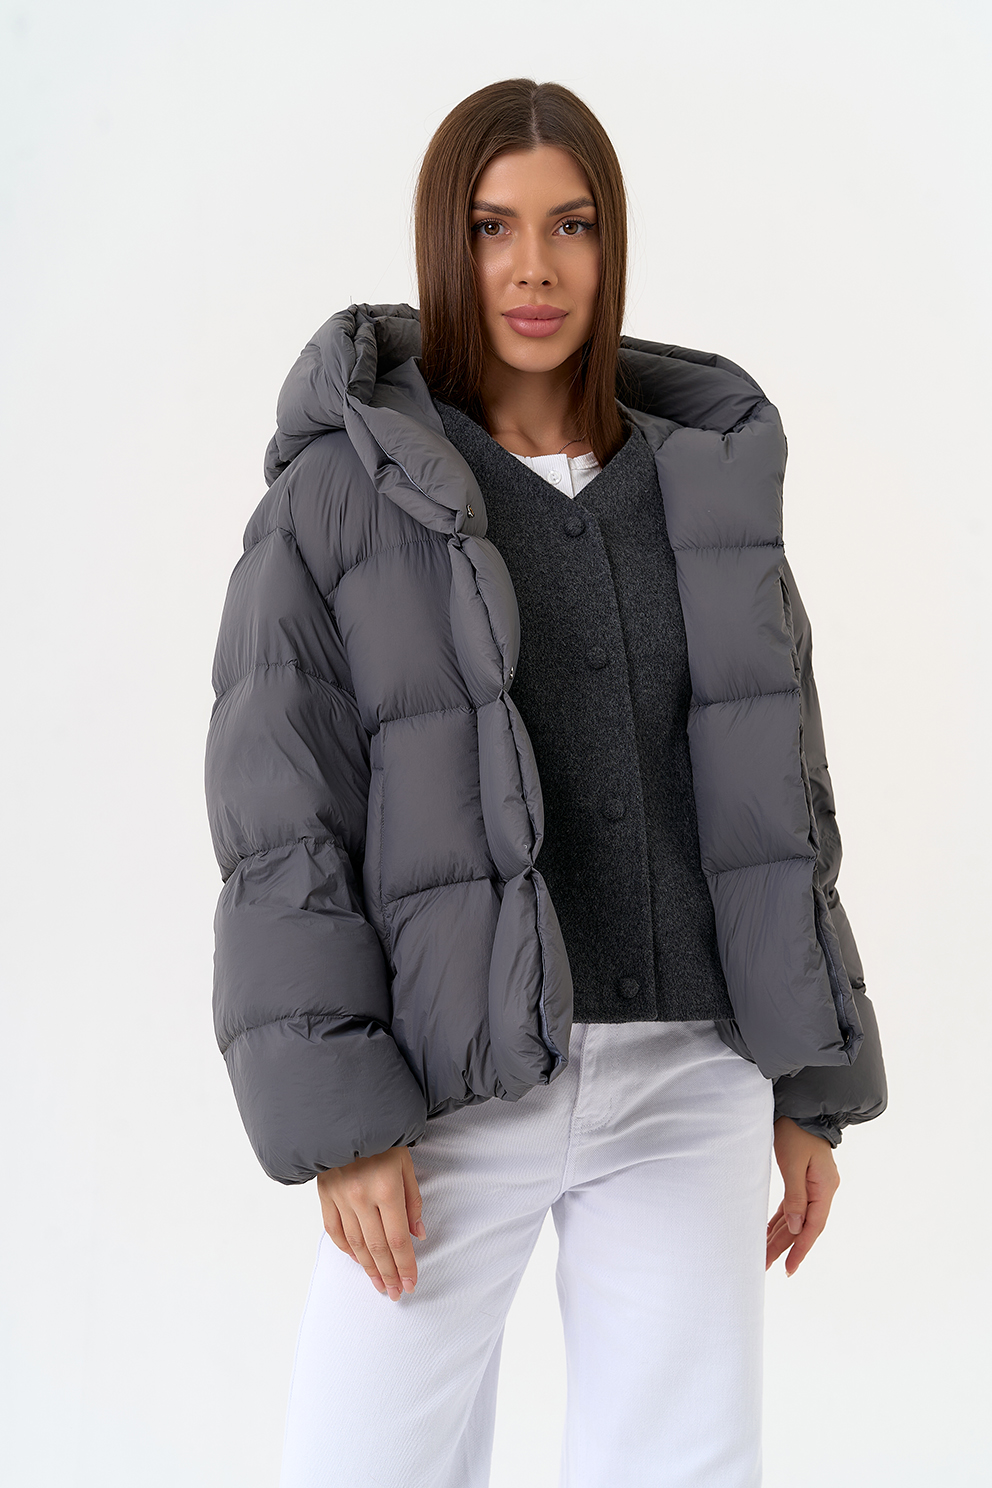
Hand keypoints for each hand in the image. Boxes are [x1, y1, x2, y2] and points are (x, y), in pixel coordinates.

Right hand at [317, 1145, 425, 1299]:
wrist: (346, 1114)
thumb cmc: (383, 1137)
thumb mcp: (406, 1163)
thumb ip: (412, 1200)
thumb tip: (417, 1235)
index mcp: (386, 1189)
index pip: (397, 1239)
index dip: (406, 1265)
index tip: (411, 1283)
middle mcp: (361, 1197)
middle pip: (377, 1248)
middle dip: (389, 1274)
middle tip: (396, 1293)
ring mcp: (340, 1198)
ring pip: (355, 1244)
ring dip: (369, 1269)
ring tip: (380, 1286)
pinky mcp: (324, 1194)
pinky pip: (334, 1231)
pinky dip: (346, 1249)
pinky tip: (358, 1261)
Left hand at [766, 1117, 839, 1275]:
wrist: (800, 1109)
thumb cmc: (796, 1132)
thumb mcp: (793, 1164)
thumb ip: (795, 1197)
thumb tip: (795, 1228)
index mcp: (825, 1187)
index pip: (814, 1226)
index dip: (801, 1249)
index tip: (789, 1268)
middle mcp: (823, 1191)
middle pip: (804, 1226)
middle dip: (785, 1247)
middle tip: (766, 1266)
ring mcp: (815, 1187)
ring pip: (797, 1219)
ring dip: (781, 1237)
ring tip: (765, 1256)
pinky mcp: (804, 1182)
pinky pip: (793, 1208)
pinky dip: (781, 1221)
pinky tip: (770, 1234)